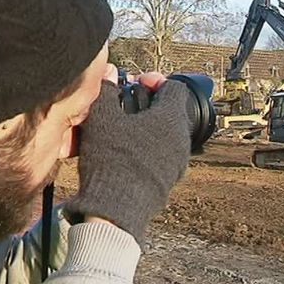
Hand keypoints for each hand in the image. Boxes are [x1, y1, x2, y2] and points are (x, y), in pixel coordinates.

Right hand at [66, 69, 190, 244]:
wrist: (116, 210)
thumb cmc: (111, 160)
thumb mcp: (102, 120)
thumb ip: (106, 91)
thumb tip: (109, 73)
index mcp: (170, 119)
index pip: (174, 88)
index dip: (154, 80)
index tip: (137, 83)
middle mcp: (181, 140)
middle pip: (171, 111)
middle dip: (148, 105)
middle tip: (126, 106)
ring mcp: (178, 163)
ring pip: (166, 135)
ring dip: (147, 128)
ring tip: (122, 131)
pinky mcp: (169, 181)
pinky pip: (162, 156)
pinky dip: (147, 149)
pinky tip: (125, 154)